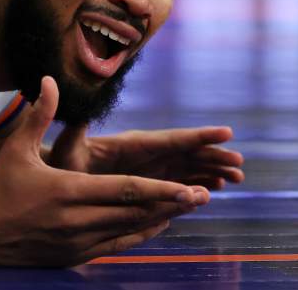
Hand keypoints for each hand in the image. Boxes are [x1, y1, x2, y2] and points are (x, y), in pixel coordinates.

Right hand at [0, 77, 208, 266]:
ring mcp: (77, 242)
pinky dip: (140, 235)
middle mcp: (76, 221)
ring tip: (188, 206)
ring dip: (161, 218)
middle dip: (170, 203)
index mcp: (66, 192)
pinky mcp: (74, 256)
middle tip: (202, 195)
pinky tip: (158, 225)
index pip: (123, 191)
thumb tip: (50, 79)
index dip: (158, 189)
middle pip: (134, 212)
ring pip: (129, 231)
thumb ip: (39, 115)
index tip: (186, 187)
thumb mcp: (17, 149)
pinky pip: (116, 246)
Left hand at [49, 124, 243, 189]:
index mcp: (132, 144)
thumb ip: (77, 130)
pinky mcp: (146, 185)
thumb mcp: (68, 146)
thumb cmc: (61, 162)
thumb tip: (82, 107)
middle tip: (239, 163)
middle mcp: (145, 155)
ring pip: (186, 169)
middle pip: (186, 154)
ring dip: (211, 172)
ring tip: (236, 178)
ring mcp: (148, 170)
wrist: (58, 178)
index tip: (225, 132)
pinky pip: (177, 183)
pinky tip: (214, 190)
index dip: (198, 136)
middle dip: (213, 157)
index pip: (170, 138)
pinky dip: (197, 185)